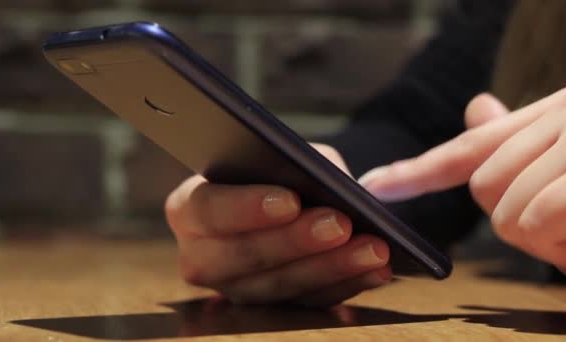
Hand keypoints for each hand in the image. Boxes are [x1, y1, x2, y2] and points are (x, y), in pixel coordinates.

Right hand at [165, 144, 390, 306]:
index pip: (207, 210)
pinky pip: (306, 303)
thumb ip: (300, 165)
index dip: (246, 207)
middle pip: (241, 257)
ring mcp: (234, 289)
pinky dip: (345, 285)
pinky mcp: (268, 309)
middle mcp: (202, 256)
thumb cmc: (275, 172)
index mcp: (190, 208)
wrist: (284, 200)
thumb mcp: (284, 155)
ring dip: (330, 267)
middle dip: (295, 242)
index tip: (290, 201)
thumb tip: (334, 187)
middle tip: (339, 224)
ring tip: (372, 248)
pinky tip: (375, 269)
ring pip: (278, 287)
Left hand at [359, 83, 565, 282]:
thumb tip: (476, 107)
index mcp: (561, 109)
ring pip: (506, 215)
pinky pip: (538, 225)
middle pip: (482, 189)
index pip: (471, 145)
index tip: (374, 185)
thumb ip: (529, 146)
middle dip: (524, 226)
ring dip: (554, 244)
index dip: (417, 171)